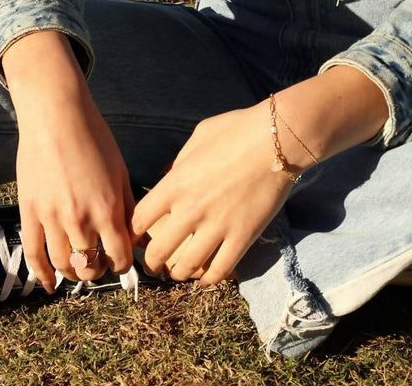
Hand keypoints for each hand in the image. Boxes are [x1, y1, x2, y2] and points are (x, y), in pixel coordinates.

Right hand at [3, 31, 134, 289]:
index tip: (121, 260)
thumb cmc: (94, 138)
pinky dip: (41, 274)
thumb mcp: (121, 170)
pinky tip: (48, 284)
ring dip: (73, 272)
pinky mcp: (29, 212)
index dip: (123, 264)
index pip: (119, 257)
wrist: (56, 117)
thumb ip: (128, 206)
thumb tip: (136, 236)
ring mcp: (52, 218)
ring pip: (63, 264)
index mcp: (108, 208)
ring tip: (78, 267)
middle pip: (90, 265)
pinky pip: (33, 254)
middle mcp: (80, 219)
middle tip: (99, 261)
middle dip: (98, 268)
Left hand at [132, 102, 292, 285]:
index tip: (136, 237)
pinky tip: (205, 279)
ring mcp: (217, 226)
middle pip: (158, 252)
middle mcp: (191, 210)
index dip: (133, 232)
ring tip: (178, 273)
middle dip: (152, 263)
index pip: (139, 219)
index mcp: (175, 184)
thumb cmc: (238, 130)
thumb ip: (181, 161)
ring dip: (178, 273)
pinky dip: (209, 280)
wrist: (278, 140)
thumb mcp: (199, 136)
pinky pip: (220, 269)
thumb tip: (171, 176)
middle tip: (153, 265)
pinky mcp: (243, 237)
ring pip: (186, 267)